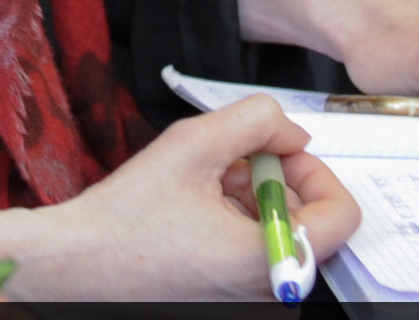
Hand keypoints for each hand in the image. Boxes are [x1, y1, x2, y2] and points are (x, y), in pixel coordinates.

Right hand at [0, 95, 356, 300]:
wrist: (76, 267)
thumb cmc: (126, 219)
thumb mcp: (193, 145)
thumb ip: (256, 120)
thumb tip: (291, 131)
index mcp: (268, 259)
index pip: (342, 214)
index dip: (316, 169)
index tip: (278, 151)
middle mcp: (269, 289)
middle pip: (310, 221)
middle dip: (276, 177)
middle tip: (232, 158)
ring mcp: (249, 298)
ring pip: (281, 234)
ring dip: (254, 197)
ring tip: (205, 181)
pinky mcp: (229, 299)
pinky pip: (257, 253)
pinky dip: (238, 221)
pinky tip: (196, 205)